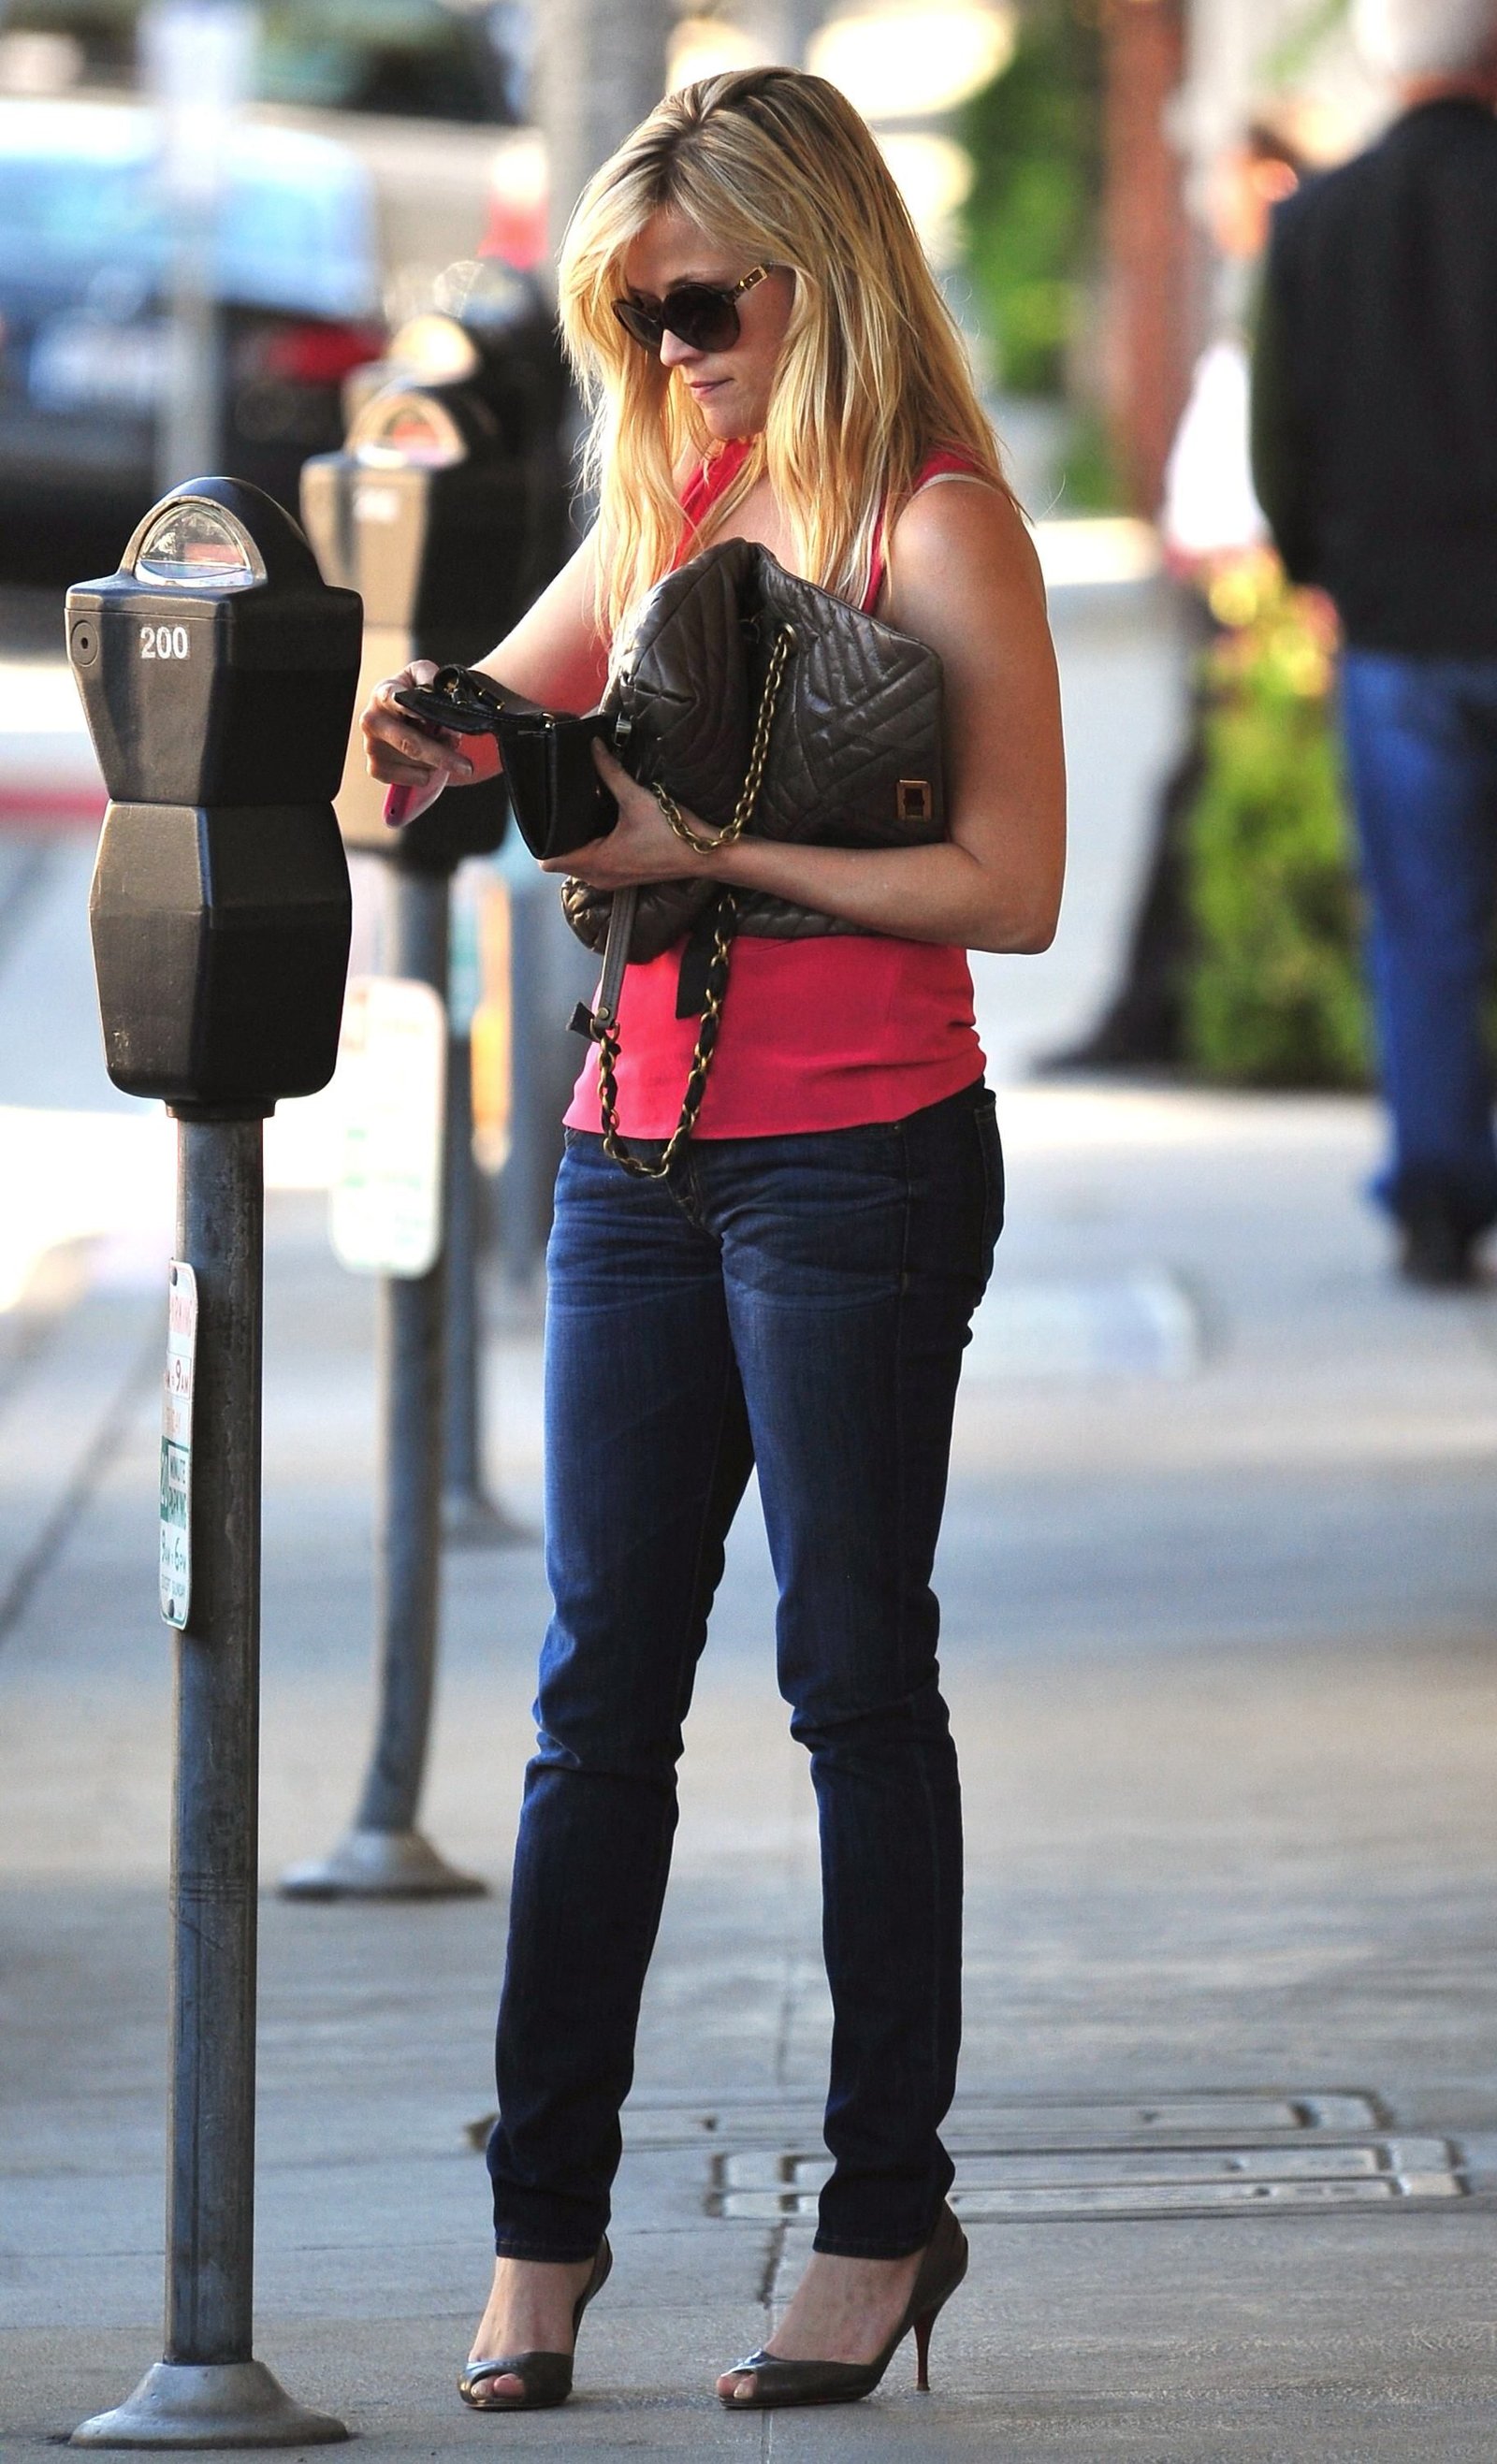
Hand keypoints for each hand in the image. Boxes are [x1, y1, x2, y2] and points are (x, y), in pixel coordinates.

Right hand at [360, 661, 477, 789]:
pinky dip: (428, 774)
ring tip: (441, 746)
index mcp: (383, 694)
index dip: (412, 710)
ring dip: (439, 761)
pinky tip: (426, 762)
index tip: (428, 719)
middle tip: (466, 765)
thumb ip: (430, 677)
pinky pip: (413, 779)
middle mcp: (373, 720)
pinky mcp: (376, 768)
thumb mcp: (423, 675)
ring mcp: (372, 746)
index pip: (394, 700)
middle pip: (412, 744)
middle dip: (443, 755)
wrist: (402, 714)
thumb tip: (435, 690)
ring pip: (418, 764)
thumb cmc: (414, 693)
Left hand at [536, 740, 717, 884]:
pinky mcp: (624, 876)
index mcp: (597, 863)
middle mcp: (600, 876)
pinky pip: (595, 865)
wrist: (705, 855)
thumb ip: (610, 772)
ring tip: (577, 815)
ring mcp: (612, 880)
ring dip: (576, 845)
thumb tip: (593, 746)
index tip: (545, 817)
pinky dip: (592, 849)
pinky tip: (599, 826)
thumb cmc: (672, 833)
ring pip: (578, 864)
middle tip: (559, 809)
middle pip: (561, 862)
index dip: (542, 841)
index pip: (549, 860)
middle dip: (558, 839)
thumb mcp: (637, 799)